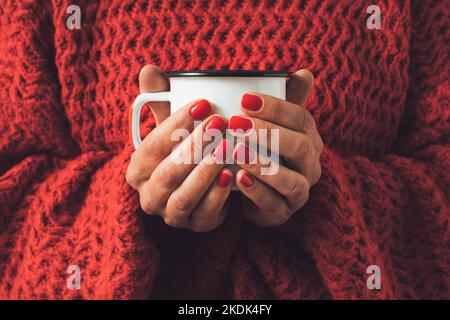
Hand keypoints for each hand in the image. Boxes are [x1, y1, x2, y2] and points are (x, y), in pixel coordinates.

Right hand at [126, 65, 232, 231]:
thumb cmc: (181, 150)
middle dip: (194, 146)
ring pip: (184, 196)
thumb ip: (159, 100)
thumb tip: (149, 69)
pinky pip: (206, 214)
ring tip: (227, 148)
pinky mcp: (196, 226)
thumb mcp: (170, 126)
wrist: (196, 186)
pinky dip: (219, 196)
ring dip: (206, 172)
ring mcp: (171, 215)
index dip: (176, 123)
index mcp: (138, 169)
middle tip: (219, 122)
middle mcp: (149, 195)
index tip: (203, 102)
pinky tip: (233, 175)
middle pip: (168, 172)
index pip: (153, 145)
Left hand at [230, 70, 322, 226]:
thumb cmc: (264, 151)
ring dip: (262, 163)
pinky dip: (256, 191)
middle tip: (236, 123)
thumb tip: (305, 72)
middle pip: (300, 147)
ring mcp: (300, 192)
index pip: (302, 119)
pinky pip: (274, 204)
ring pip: (291, 179)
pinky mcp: (283, 213)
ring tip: (236, 150)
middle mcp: (311, 165)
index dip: (276, 108)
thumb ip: (285, 101)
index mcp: (310, 138)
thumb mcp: (273, 125)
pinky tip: (236, 178)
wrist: (257, 192)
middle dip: (268, 133)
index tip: (244, 99)